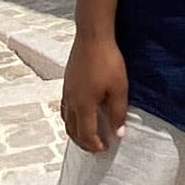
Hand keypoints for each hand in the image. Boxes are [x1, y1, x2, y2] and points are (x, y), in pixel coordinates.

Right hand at [61, 29, 129, 154]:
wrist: (92, 36)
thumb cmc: (108, 60)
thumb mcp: (119, 89)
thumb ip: (117, 113)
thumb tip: (117, 133)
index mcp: (84, 105)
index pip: (86, 135)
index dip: (94, 145)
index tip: (104, 148)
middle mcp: (71, 101)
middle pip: (73, 131)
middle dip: (83, 142)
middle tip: (96, 146)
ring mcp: (67, 91)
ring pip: (66, 119)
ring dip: (75, 131)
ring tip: (87, 134)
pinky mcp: (67, 82)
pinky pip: (65, 107)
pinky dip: (71, 118)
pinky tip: (81, 113)